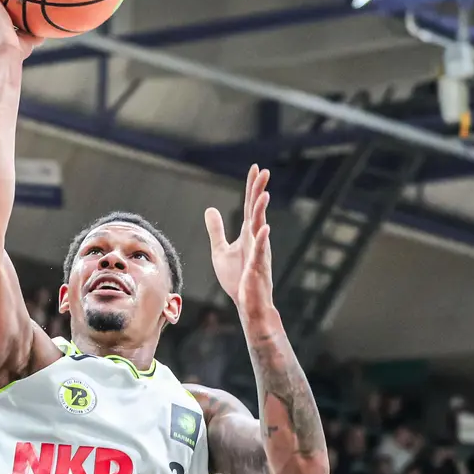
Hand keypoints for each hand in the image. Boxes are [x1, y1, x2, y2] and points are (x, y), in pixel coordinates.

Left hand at [204, 164, 274, 319]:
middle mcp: (256, 239)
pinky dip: (262, 240)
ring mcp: (258, 252)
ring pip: (260, 227)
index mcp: (247, 234)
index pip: (249, 206)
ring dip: (260, 211)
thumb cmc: (237, 278)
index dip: (251, 187)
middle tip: (263, 171)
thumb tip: (210, 209)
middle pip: (256, 211)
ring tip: (263, 194)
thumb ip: (216, 230)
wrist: (247, 304)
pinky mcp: (257, 268)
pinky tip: (264, 228)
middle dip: (258, 191)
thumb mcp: (220, 251)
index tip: (256, 169)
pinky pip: (260, 252)